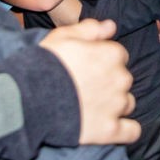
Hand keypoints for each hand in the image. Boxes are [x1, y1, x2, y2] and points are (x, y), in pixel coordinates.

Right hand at [40, 20, 140, 145]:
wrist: (28, 100)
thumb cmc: (43, 65)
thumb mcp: (62, 37)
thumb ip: (90, 29)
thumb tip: (111, 27)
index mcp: (112, 54)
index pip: (118, 56)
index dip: (102, 61)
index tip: (86, 68)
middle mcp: (120, 78)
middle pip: (123, 79)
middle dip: (109, 83)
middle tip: (85, 88)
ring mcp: (116, 105)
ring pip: (127, 103)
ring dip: (115, 105)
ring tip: (90, 108)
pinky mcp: (109, 130)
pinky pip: (132, 132)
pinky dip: (126, 130)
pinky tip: (113, 128)